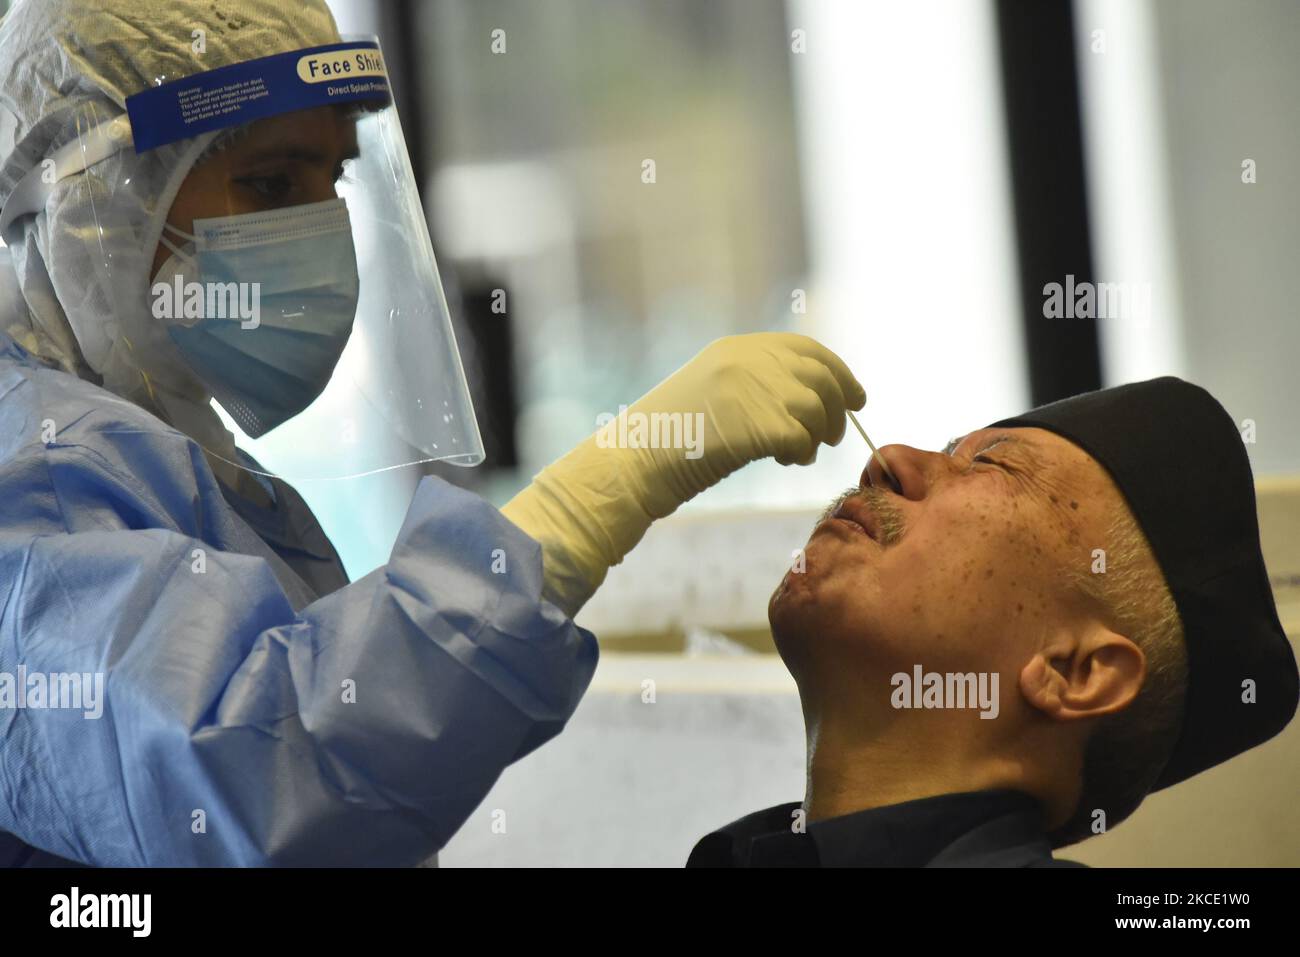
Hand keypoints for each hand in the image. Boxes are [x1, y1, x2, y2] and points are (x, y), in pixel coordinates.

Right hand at [616, 333, 865, 520]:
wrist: (632, 463)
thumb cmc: (668, 440)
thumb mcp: (712, 392)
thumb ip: (755, 384)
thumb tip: (810, 400)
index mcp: (736, 348)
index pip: (805, 349)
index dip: (838, 372)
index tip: (856, 397)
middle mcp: (746, 360)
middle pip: (819, 376)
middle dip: (838, 407)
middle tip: (835, 437)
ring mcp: (751, 389)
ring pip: (816, 408)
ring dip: (819, 435)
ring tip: (801, 454)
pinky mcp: (755, 424)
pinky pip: (802, 438)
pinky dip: (802, 453)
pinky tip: (785, 462)